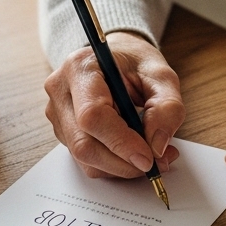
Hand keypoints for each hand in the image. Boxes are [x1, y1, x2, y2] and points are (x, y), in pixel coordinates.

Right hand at [44, 32, 185, 178]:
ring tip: (153, 156)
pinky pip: (86, 160)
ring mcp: (58, 113)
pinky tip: (134, 153)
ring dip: (121, 167)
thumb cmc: (136, 63)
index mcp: (81, 67)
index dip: (121, 142)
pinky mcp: (63, 131)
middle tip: (159, 163)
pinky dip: (114, 164)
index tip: (149, 157)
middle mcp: (61, 90)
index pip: (92, 115)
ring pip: (84, 158)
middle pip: (83, 144)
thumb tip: (157, 146)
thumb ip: (167, 107)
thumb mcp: (162, 76)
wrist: (118, 58)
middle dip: (123, 162)